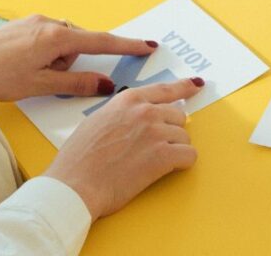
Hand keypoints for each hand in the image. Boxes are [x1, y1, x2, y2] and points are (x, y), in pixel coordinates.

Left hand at [0, 15, 159, 100]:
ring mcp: (36, 20)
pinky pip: (48, 38)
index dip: (127, 46)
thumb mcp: (40, 87)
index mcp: (58, 38)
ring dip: (55, 60)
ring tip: (27, 75)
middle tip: (45, 80)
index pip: (102, 42)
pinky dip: (44, 53)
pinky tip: (22, 65)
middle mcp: (51, 23)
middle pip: (79, 45)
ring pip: (62, 43)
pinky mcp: (24, 24)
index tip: (148, 46)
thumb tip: (106, 84)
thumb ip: (76, 84)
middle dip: (71, 64)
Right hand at [45, 78, 202, 218]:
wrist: (74, 185)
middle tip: (152, 148)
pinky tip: (166, 169)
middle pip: (178, 116)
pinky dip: (182, 163)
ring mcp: (156, 131)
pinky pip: (189, 155)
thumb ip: (122, 113)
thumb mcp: (97, 121)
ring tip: (150, 162)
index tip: (196, 85)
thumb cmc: (79, 159)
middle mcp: (145, 111)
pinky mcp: (163, 155)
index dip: (184, 87)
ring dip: (174, 149)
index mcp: (128, 100)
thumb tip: (137, 116)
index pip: (165, 89)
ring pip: (184, 137)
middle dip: (170, 131)